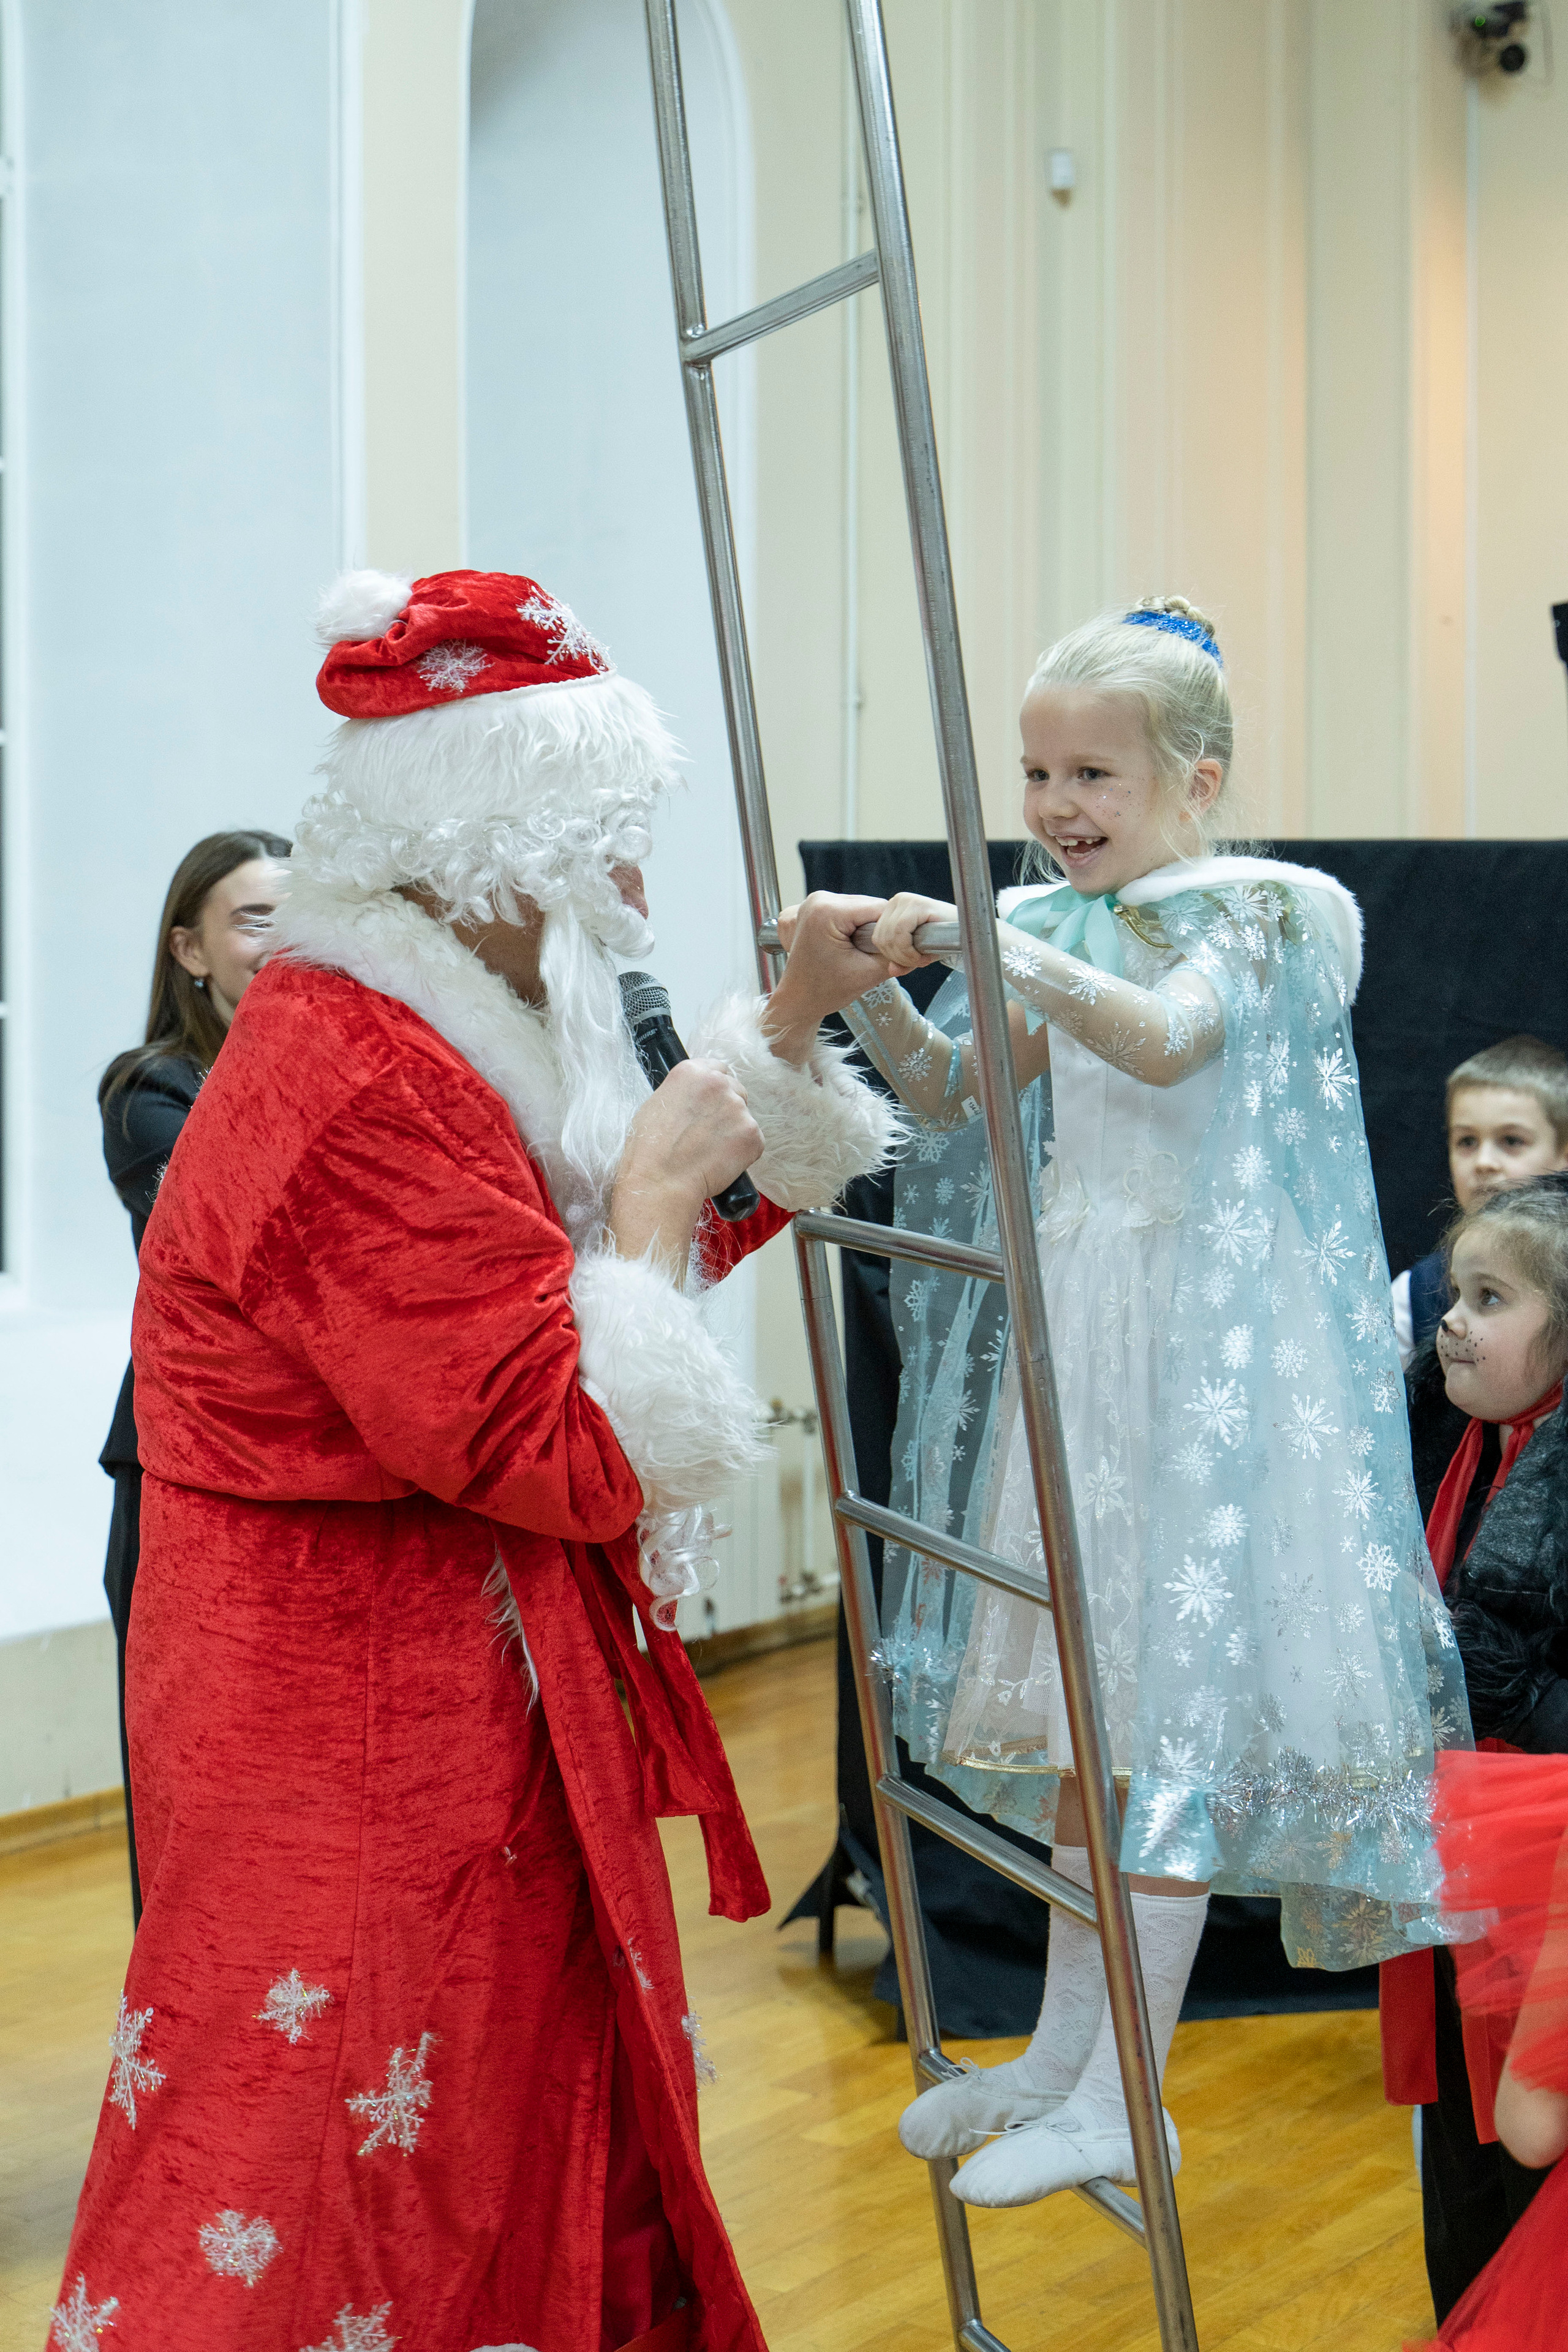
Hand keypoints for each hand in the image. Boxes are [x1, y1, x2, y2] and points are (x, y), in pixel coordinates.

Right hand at [609, 1059, 762, 1267]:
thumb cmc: (648, 1149)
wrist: (660, 1181)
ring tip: (710, 1153)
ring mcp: (739, 1109)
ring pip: (745, 1117)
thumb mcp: (657, 1104)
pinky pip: (753, 1142)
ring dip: (734, 1132)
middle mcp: (720, 1084)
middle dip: (727, 1110)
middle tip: (709, 1134)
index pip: (718, 1069)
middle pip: (736, 1090)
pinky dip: (743, 1154)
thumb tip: (696, 1102)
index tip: (709, 1105)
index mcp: (693, 1071)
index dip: (714, 1090)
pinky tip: (721, 1163)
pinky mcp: (753, 1135)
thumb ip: (683, 1094)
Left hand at [765, 891, 893, 1063]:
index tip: (895, 951)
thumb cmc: (826, 991)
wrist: (797, 1001)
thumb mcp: (869, 973)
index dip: (894, 931)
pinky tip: (850, 946)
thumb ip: (896, 955)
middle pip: (870, 906)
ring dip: (868, 928)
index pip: (880, 909)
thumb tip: (921, 942)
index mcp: (828, 911)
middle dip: (879, 930)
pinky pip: (849, 911)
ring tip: (859, 953)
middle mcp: (819, 899)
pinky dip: (855, 927)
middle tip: (873, 956)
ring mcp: (815, 902)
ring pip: (862, 908)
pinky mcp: (816, 908)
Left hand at [870, 892, 957, 975]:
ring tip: (921, 960)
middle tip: (917, 963)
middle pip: (881, 938)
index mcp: (892, 908)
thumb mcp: (918, 952)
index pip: (877, 937)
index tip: (910, 963)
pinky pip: (900, 933)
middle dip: (898, 958)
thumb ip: (902, 961)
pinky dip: (910, 951)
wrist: (969, 931)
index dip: (891, 956)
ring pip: (890, 937)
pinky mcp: (917, 904)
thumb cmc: (944, 939)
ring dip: (905, 956)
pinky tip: (924, 956)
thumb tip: (892, 970)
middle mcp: (896, 900)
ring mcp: (906, 900)